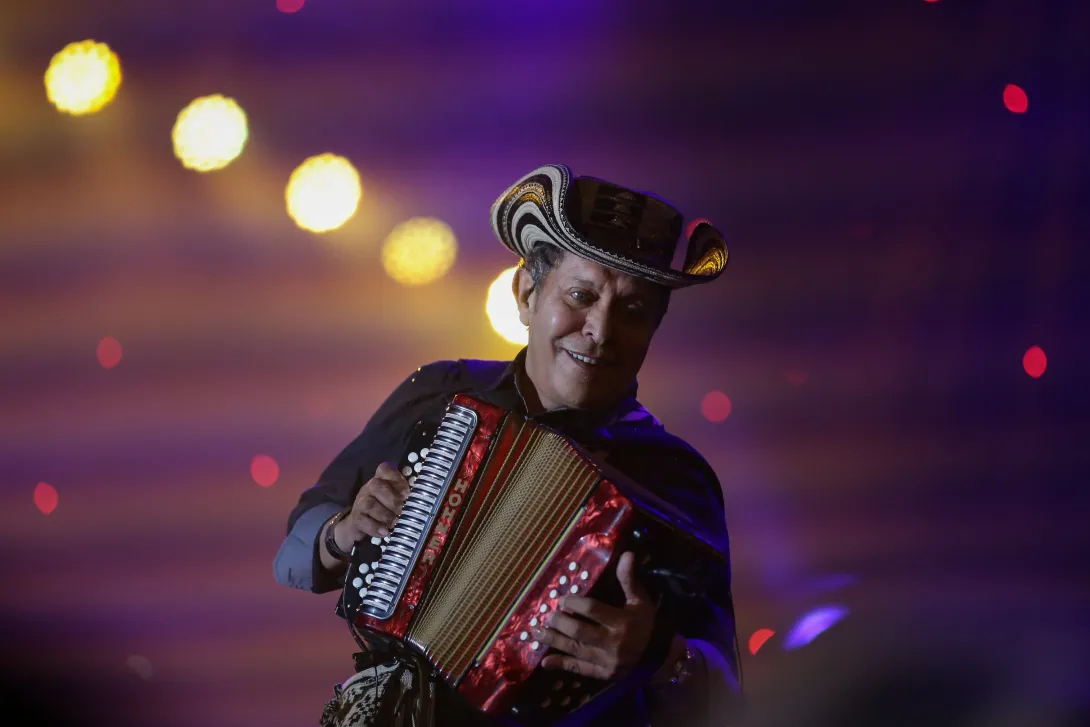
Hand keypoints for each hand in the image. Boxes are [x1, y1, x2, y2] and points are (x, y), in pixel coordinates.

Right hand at [334, 462, 409, 547]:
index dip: (396, 479)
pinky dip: (376, 528)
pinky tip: (385, 532)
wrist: (360, 523)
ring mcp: (360, 502)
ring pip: (369, 504)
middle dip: (392, 500)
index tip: (406, 493)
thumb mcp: (393, 498)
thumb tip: (419, 501)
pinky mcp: (356, 518)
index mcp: (380, 479)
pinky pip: (363, 521)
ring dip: (385, 515)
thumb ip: (403, 496)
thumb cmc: (384, 507)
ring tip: (394, 523)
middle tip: (401, 511)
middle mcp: (368, 488)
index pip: (384, 469)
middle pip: (376, 486)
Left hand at [538, 551, 656, 680]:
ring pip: (575, 650)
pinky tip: (545, 661)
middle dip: (560, 622)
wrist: (657, 655)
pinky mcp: (602, 674)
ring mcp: (606, 661)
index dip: (575, 603)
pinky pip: (578, 669)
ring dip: (554, 641)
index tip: (563, 599)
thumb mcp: (640, 600)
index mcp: (622, 622)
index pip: (593, 610)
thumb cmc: (645, 623)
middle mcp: (613, 643)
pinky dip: (561, 665)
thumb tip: (627, 554)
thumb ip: (628, 579)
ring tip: (537, 632)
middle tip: (548, 614)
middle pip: (579, 632)